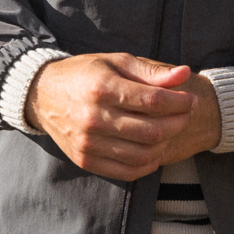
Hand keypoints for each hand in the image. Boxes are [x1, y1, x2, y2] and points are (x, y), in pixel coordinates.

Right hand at [25, 54, 221, 181]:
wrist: (42, 95)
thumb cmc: (85, 74)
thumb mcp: (116, 62)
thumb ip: (151, 71)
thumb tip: (185, 74)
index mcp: (102, 88)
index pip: (153, 101)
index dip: (179, 102)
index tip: (191, 99)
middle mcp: (93, 118)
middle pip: (152, 130)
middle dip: (178, 123)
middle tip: (186, 114)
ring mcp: (88, 143)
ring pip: (143, 154)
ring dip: (166, 144)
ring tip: (171, 130)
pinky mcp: (85, 160)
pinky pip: (126, 171)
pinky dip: (147, 164)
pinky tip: (154, 150)